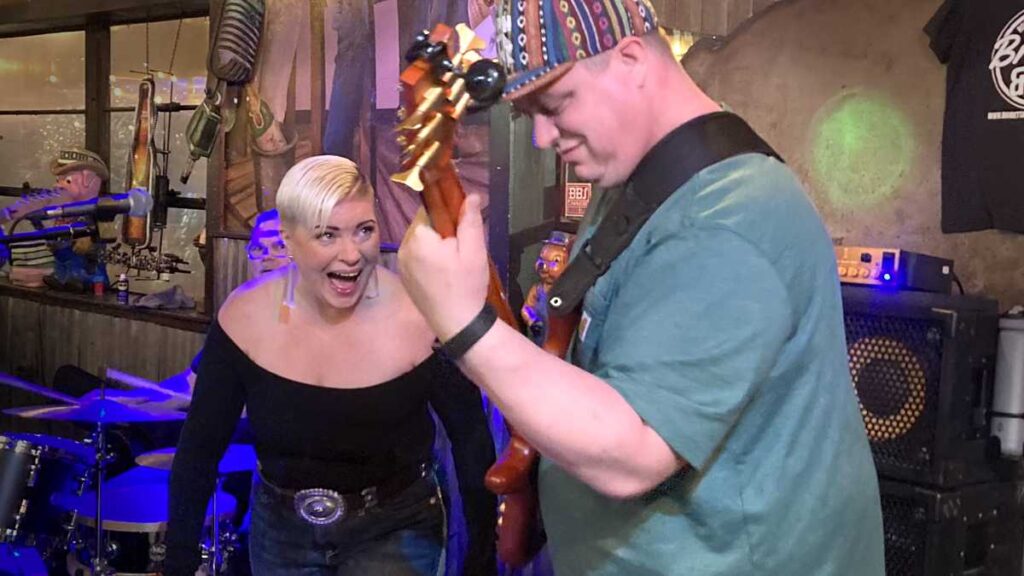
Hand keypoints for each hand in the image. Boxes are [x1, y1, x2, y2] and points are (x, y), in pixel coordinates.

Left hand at [399, 194, 489, 341]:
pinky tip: (443, 274)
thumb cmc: (466, 285)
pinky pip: (416, 257)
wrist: (457, 323)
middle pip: (423, 226)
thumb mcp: (474, 250)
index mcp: (418, 237)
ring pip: (419, 242)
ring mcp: (401, 264)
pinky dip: (428, 259)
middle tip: (461, 249)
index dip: (448, 214)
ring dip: (434, 245)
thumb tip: (469, 195)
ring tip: (453, 263)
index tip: (462, 227)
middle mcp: (403, 248)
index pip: (429, 210)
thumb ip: (470, 220)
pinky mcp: (404, 278)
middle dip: (441, 231)